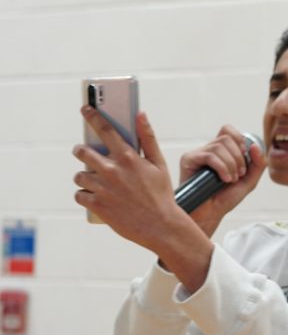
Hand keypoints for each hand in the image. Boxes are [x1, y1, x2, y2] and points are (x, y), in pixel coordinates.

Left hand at [73, 107, 179, 251]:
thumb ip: (148, 138)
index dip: (93, 116)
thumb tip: (141, 114)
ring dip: (84, 176)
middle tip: (83, 153)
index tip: (85, 108)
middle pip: (83, 152)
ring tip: (94, 181)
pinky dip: (84, 194)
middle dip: (80, 150)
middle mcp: (112, 171)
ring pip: (79, 175)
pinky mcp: (97, 205)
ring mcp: (103, 188)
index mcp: (128, 157)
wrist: (161, 226)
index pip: (105, 130)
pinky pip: (79, 194)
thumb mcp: (159, 164)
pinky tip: (93, 196)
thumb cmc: (161, 194)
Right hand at [177, 125, 265, 235]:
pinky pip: (209, 155)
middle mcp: (207, 150)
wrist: (210, 214)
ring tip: (230, 179)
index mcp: (220, 152)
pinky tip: (224, 179)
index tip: (245, 154)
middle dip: (238, 157)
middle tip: (239, 174)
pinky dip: (222, 167)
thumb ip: (258, 164)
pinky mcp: (188, 160)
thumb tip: (255, 146)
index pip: (227, 130)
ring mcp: (197, 154)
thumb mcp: (248, 181)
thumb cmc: (225, 199)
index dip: (239, 138)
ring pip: (219, 146)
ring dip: (231, 164)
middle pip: (226, 138)